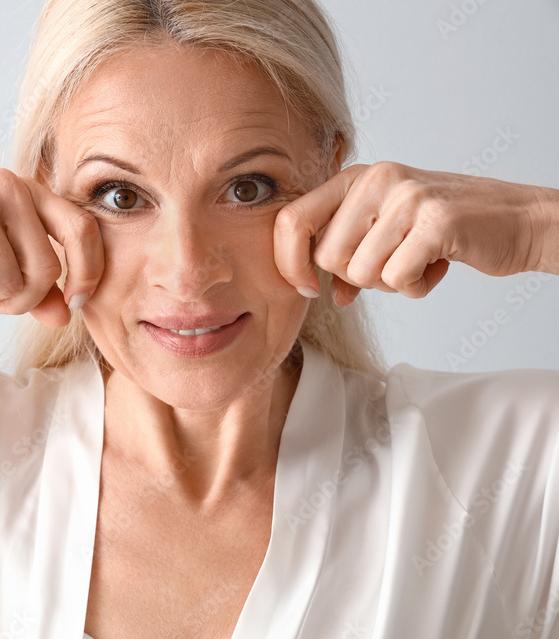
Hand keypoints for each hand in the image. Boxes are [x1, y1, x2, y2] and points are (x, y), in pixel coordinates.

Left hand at [273, 161, 548, 305]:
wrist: (516, 220)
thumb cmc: (442, 229)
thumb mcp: (385, 231)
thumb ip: (346, 253)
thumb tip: (320, 292)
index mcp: (355, 177)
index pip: (292, 220)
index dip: (290, 262)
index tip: (308, 288)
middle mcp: (376, 178)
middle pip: (328, 257)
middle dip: (356, 277)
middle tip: (392, 263)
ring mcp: (407, 196)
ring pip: (362, 273)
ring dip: (390, 283)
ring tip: (418, 261)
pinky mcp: (436, 221)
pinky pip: (397, 278)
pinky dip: (415, 287)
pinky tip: (436, 266)